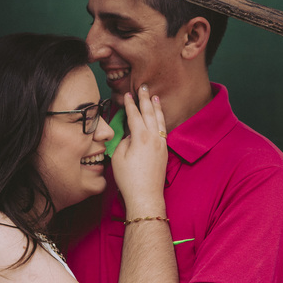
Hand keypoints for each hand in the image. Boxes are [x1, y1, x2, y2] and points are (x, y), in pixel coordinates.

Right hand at [111, 85, 167, 212]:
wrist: (146, 195)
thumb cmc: (129, 179)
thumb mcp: (118, 157)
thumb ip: (124, 141)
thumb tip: (130, 135)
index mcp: (141, 137)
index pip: (135, 115)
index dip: (130, 104)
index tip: (128, 94)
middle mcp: (154, 138)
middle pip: (149, 113)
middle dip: (145, 99)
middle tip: (143, 87)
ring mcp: (161, 144)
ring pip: (159, 120)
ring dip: (156, 107)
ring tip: (155, 96)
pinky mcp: (164, 151)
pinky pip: (163, 130)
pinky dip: (160, 120)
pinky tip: (159, 118)